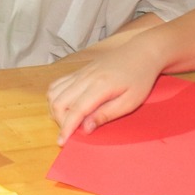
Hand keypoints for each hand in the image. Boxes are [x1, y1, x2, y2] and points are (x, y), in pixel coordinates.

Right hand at [47, 37, 163, 143]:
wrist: (141, 52)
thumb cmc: (140, 78)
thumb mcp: (130, 101)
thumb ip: (107, 114)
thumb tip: (86, 129)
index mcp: (100, 86)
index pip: (76, 110)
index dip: (67, 128)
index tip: (62, 142)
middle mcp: (85, 78)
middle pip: (59, 102)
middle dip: (60, 121)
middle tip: (70, 132)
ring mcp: (80, 73)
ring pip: (54, 93)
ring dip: (55, 110)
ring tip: (67, 120)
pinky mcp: (78, 71)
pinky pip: (57, 84)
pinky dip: (55, 98)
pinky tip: (65, 106)